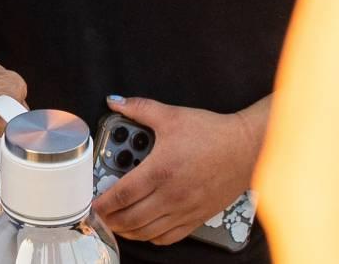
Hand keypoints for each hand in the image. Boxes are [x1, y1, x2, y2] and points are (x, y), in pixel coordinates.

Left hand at [92, 95, 260, 245]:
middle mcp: (172, 195)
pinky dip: (153, 237)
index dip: (104, 203)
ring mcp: (186, 209)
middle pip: (132, 218)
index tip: (92, 204)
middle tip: (100, 216)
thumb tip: (114, 101)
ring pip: (149, 231)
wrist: (246, 148)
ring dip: (129, 231)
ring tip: (117, 224)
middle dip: (111, 220)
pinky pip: (170, 236)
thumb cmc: (210, 132)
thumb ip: (139, 108)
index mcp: (161, 170)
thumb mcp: (171, 115)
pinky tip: (145, 231)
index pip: (123, 194)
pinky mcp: (198, 217)